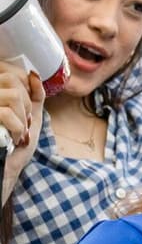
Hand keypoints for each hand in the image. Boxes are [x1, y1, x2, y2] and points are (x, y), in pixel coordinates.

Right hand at [0, 63, 45, 200]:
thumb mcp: (30, 118)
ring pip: (13, 96)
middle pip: (12, 80)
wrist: (4, 170)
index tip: (26, 110)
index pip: (11, 73)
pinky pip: (5, 113)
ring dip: (23, 118)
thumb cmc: (15, 147)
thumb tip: (34, 74)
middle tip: (23, 124)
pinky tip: (15, 139)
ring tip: (18, 133)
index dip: (25, 88)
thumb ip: (34, 96)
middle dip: (27, 104)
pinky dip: (17, 128)